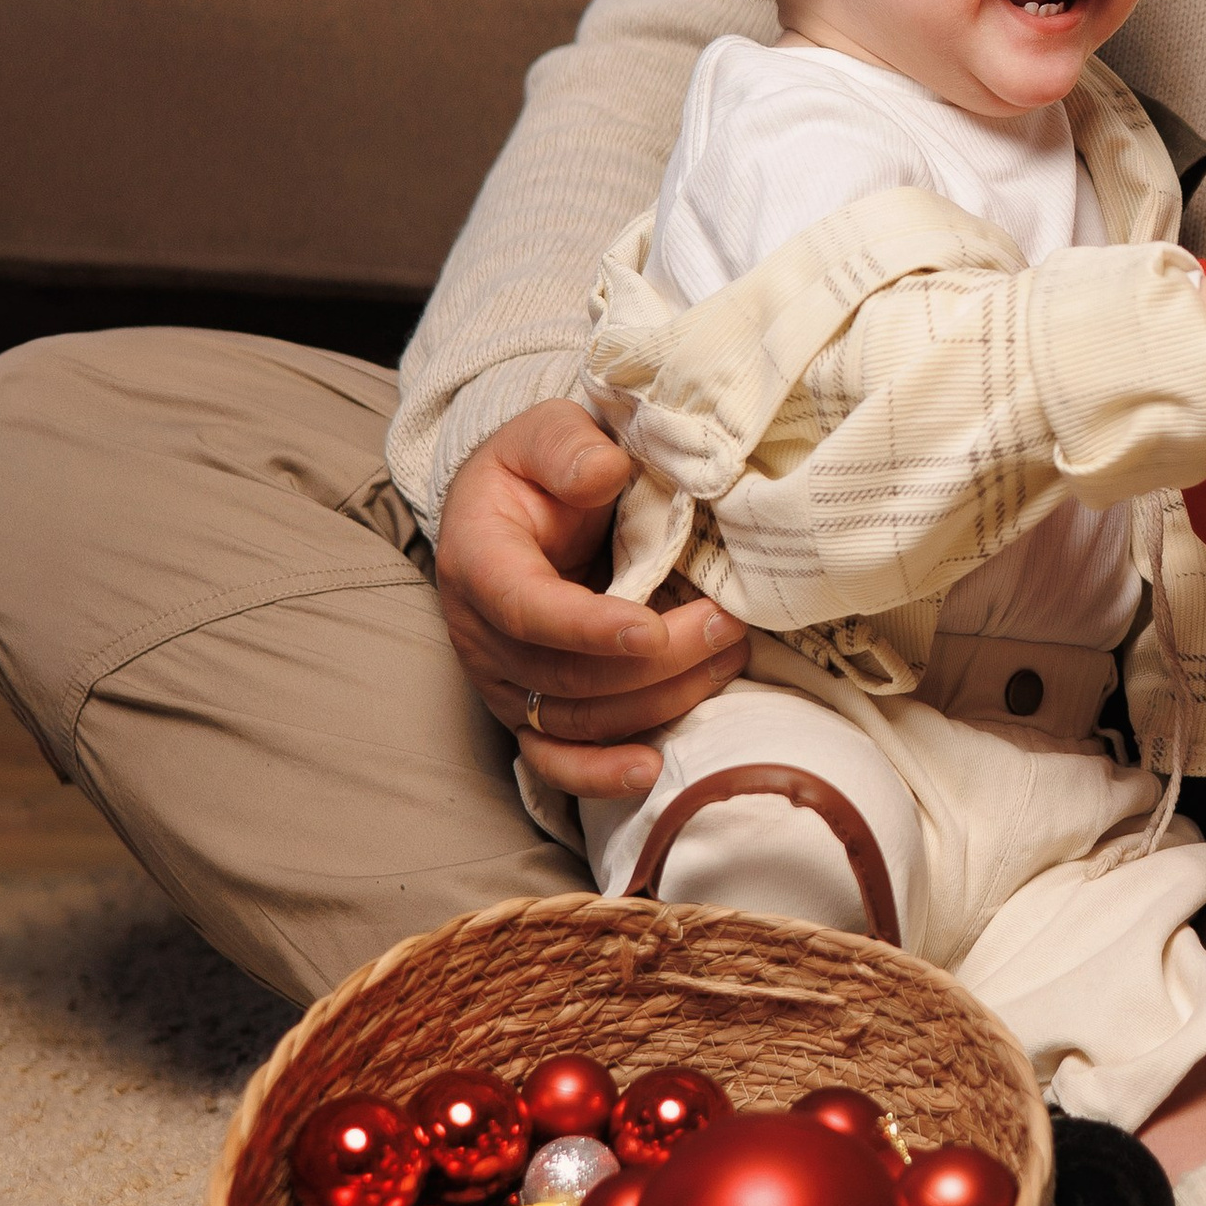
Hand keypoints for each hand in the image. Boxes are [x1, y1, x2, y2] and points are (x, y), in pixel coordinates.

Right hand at [432, 400, 747, 797]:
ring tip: (726, 658)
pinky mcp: (528, 708)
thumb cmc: (539, 467)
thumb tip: (605, 474)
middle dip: (656, 661)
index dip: (588, 627)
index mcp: (478, 559)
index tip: (652, 629)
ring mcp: (503, 680)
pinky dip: (600, 774)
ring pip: (577, 718)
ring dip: (658, 700)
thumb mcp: (548, 431)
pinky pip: (556, 759)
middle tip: (727, 623)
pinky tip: (652, 769)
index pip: (527, 608)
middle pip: (565, 675)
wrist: (518, 504)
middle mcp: (481, 633)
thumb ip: (569, 447)